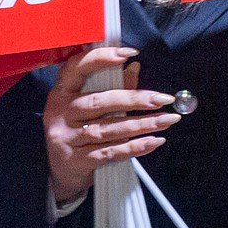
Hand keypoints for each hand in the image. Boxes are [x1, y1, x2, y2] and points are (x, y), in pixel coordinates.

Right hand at [44, 45, 178, 204]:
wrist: (61, 174)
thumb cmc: (77, 133)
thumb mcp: (86, 109)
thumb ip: (111, 88)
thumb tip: (134, 67)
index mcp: (61, 92)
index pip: (77, 68)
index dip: (101, 58)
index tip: (128, 53)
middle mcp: (60, 113)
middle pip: (99, 102)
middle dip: (134, 99)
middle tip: (162, 99)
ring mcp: (66, 138)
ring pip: (108, 129)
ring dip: (141, 124)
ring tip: (166, 120)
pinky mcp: (76, 161)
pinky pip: (110, 153)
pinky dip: (134, 147)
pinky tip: (154, 141)